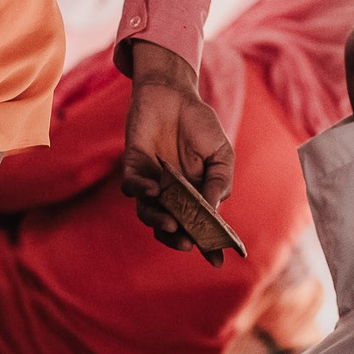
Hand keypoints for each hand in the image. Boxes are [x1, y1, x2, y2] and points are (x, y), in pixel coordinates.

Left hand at [118, 42, 234, 252]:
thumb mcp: (221, 153)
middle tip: (187, 243)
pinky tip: (156, 189)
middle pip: (172, 226)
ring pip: (148, 213)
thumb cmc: (199, 124)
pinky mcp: (133, 167)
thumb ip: (219, 181)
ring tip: (170, 224)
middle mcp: (172, 194)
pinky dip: (142, 192)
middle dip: (179, 238)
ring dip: (158, 222)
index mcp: (195, 194)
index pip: (199, 225)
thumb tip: (213, 208)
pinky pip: (132, 188)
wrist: (173, 93)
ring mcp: (151, 182)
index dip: (207, 244)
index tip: (216, 260)